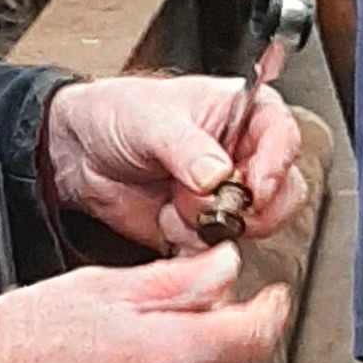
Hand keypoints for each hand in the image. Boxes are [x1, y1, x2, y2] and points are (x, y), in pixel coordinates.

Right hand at [0, 248, 291, 362]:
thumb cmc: (13, 341)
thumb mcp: (99, 287)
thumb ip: (175, 283)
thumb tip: (223, 271)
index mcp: (162, 358)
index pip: (250, 338)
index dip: (268, 312)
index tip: (271, 299)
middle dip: (223, 335)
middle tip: (194, 307)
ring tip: (144, 340)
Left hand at [43, 74, 307, 254]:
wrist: (79, 153)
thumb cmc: (118, 115)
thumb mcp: (150, 120)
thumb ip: (187, 148)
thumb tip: (218, 174)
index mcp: (244, 113)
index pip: (283, 136)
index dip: (276, 163)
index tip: (257, 186)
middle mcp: (244, 154)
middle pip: (283, 190)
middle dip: (250, 206)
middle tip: (216, 203)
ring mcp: (228, 194)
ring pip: (255, 225)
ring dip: (214, 225)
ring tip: (175, 204)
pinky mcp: (207, 227)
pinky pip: (218, 249)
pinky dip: (191, 242)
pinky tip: (166, 220)